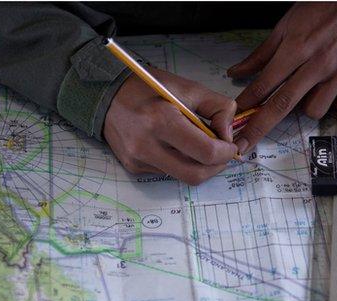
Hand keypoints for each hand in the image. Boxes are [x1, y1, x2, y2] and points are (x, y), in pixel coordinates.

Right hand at [104, 68, 237, 184]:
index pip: (206, 152)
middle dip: (216, 167)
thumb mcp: (188, 88)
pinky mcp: (133, 167)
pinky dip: (180, 163)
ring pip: (182, 177)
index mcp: (162, 121)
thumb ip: (218, 107)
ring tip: (200, 147)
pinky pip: (167, 173)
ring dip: (199, 166)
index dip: (226, 152)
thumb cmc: (148, 88)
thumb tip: (228, 135)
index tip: (230, 145)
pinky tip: (176, 147)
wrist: (106, 95)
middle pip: (195, 175)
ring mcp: (138, 160)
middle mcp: (147, 145)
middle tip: (222, 155)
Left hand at [227, 2, 336, 153]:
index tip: (232, 125)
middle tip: (244, 145)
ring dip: (306, 107)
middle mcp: (318, 63)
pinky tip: (332, 91)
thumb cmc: (319, 8)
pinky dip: (336, 104)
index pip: (264, 85)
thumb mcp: (285, 26)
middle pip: (283, 105)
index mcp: (296, 48)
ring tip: (309, 90)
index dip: (246, 107)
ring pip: (314, 110)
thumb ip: (260, 54)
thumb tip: (234, 73)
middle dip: (259, 128)